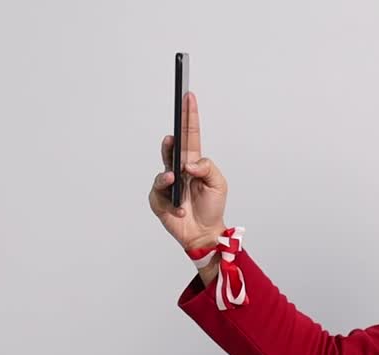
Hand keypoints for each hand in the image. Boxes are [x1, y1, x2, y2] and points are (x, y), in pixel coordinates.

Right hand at [148, 92, 229, 280]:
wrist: (205, 232)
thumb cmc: (213, 206)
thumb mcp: (219, 184)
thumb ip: (207, 168)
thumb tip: (188, 163)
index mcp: (194, 162)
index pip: (190, 135)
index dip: (189, 116)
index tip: (188, 96)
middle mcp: (178, 169)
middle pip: (172, 149)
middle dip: (171, 141)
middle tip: (172, 137)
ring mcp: (167, 184)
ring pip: (162, 172)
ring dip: (168, 176)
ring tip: (175, 180)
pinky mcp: (158, 200)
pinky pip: (159, 195)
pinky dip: (172, 202)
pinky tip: (180, 209)